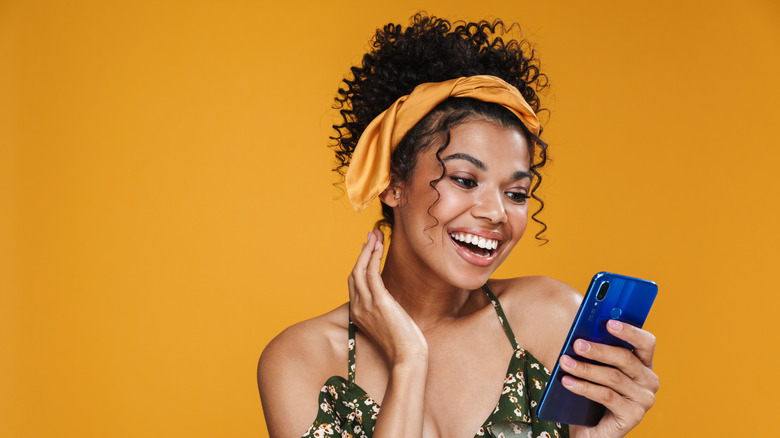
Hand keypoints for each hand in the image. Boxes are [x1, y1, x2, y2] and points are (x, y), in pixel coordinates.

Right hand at [348, 230, 427, 364]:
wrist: (407, 358)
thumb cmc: (403, 344)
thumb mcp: (390, 323)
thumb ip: (384, 308)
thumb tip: (390, 297)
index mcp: (358, 314)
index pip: (354, 283)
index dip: (360, 263)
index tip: (368, 249)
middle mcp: (358, 308)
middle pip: (354, 273)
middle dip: (362, 252)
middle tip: (371, 236)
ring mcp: (367, 306)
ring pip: (360, 270)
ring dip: (367, 250)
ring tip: (375, 235)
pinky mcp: (379, 303)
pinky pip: (371, 274)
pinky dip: (373, 257)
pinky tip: (379, 247)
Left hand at [561, 320, 658, 437]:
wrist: (589, 429)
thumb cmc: (592, 395)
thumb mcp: (596, 370)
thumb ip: (597, 352)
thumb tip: (583, 333)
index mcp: (643, 365)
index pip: (646, 343)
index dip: (629, 331)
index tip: (609, 323)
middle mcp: (649, 381)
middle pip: (625, 359)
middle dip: (599, 350)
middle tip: (576, 344)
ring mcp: (644, 400)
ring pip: (613, 377)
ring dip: (586, 368)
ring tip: (565, 362)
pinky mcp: (633, 416)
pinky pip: (607, 396)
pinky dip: (584, 387)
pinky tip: (568, 382)